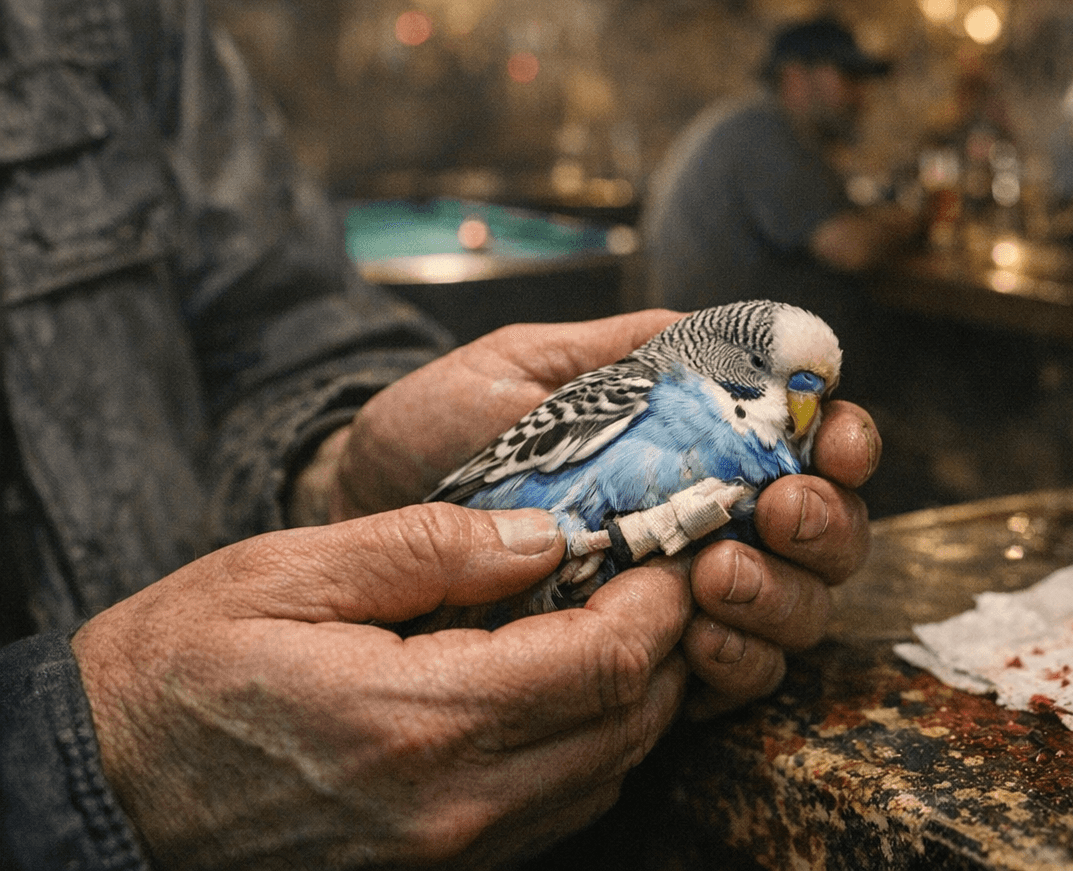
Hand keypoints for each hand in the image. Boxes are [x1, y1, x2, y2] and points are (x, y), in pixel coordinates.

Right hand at [72, 504, 690, 869]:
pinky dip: (591, 744)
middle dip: (665, 643)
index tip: (668, 545)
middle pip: (626, 725)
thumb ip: (434, 547)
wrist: (104, 789)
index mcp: (421, 722)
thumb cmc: (181, 669)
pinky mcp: (439, 865)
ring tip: (619, 616)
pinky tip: (564, 684)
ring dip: (635, 695)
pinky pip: (559, 808)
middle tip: (660, 571)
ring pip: (606, 773)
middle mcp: (454, 805)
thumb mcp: (292, 573)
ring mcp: (450, 850)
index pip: (604, 663)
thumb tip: (548, 534)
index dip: (658, 599)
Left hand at [294, 311, 878, 716]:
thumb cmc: (443, 430)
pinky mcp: (656, 667)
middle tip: (776, 513)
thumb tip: (741, 329)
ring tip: (718, 575)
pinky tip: (699, 640)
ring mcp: (693, 599)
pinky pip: (735, 681)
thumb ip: (627, 351)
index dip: (844, 439)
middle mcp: (718, 522)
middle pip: (831, 534)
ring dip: (782, 595)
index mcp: (703, 442)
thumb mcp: (527, 366)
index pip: (811, 441)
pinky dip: (736, 662)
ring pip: (798, 612)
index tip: (831, 438)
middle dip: (825, 524)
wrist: (363, 514)